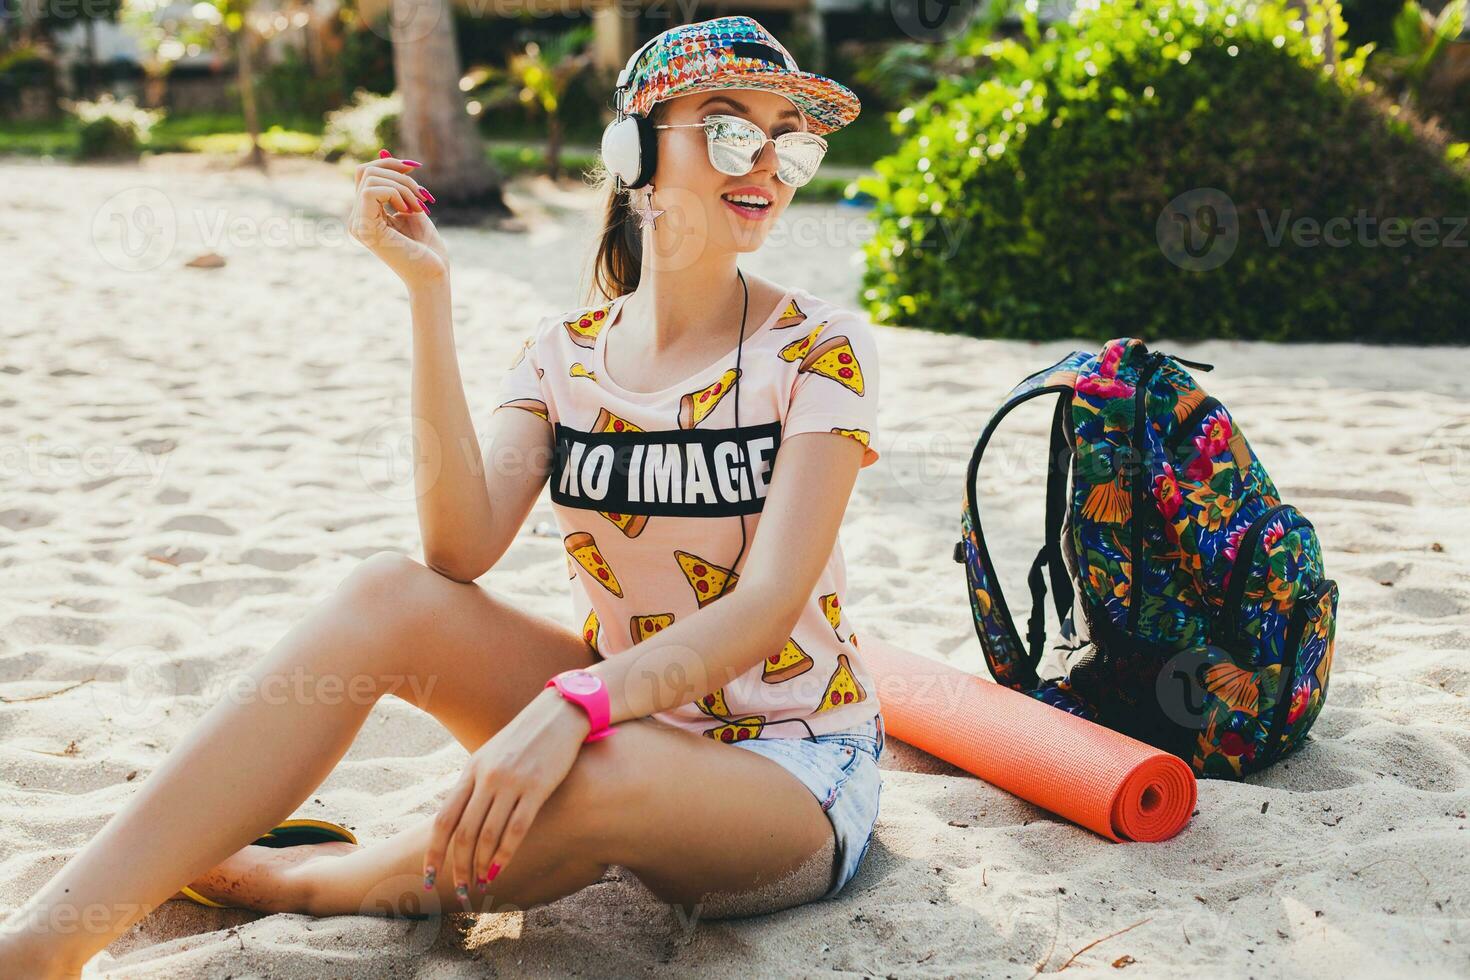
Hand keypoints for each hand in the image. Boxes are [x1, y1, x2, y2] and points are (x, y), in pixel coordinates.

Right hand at [349, 149, 448, 288]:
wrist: (433, 276)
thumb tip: (383, 151)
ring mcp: (357, 225)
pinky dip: (396, 193)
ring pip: (370, 177)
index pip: (366, 173)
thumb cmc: (427, 249)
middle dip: (399, 174)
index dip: (390, 163)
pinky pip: (372, 191)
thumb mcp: (412, 207)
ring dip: (403, 186)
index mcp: (365, 214)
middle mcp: (355, 219)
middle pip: (366, 171)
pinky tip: (409, 211)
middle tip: (423, 196)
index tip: (416, 169)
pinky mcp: (364, 230)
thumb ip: (397, 184)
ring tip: (419, 207)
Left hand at [423, 687, 594, 905]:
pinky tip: (500, 870)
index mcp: (471, 770)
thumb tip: (461, 819)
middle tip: (458, 890)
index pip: (444, 819)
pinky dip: (505, 854)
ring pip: (488, 835)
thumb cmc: (526, 738)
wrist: (561, 713)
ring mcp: (511, 782)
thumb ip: (476, 783)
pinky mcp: (537, 787)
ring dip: (481, 865)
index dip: (433, 852)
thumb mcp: (492, 755)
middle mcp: (486, 777)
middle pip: (463, 833)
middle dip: (458, 867)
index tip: (428, 876)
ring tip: (479, 884)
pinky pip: (516, 828)